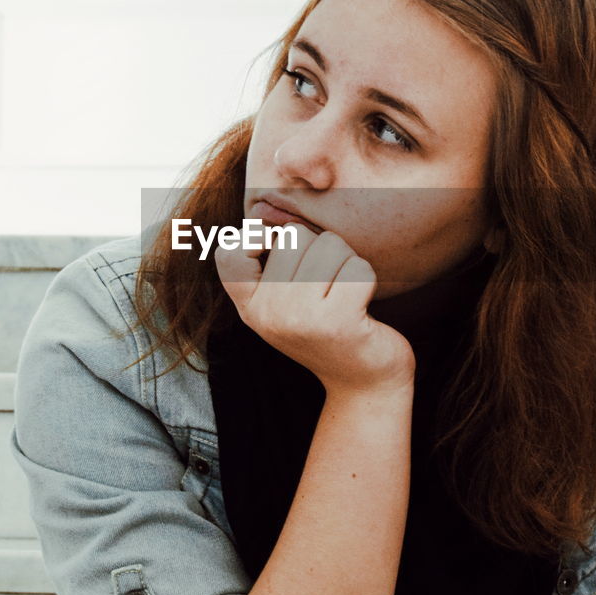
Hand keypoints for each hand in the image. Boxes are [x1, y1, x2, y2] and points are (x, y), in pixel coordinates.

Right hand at [214, 222, 415, 398]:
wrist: (364, 384)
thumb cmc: (329, 328)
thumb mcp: (287, 302)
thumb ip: (273, 261)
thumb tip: (268, 209)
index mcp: (250, 307)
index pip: (229, 253)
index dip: (255, 237)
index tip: (279, 251)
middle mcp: (268, 314)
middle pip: (295, 235)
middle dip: (322, 249)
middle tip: (329, 286)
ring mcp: (300, 319)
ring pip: (330, 245)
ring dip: (347, 263)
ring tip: (345, 295)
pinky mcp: (338, 323)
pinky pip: (359, 268)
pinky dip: (367, 280)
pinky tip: (361, 306)